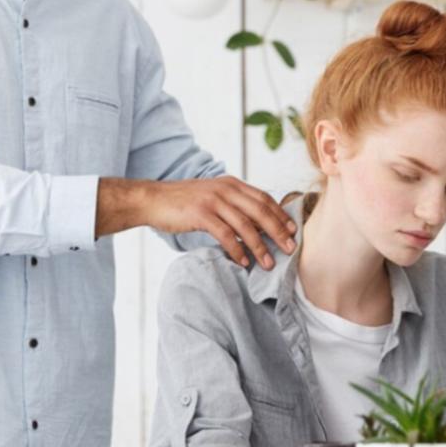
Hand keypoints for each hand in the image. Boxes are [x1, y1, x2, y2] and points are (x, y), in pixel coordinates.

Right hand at [140, 177, 295, 267]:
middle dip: (278, 231)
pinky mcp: (200, 214)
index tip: (293, 230)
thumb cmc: (182, 202)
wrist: (152, 199)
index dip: (280, 214)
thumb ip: (232, 204)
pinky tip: (243, 262)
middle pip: (260, 211)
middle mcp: (225, 189)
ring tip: (269, 263)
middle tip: (290, 249)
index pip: (263, 198)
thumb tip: (254, 224)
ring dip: (260, 246)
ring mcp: (213, 201)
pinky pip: (225, 235)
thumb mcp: (211, 195)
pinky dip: (237, 250)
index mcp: (231, 183)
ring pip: (245, 225)